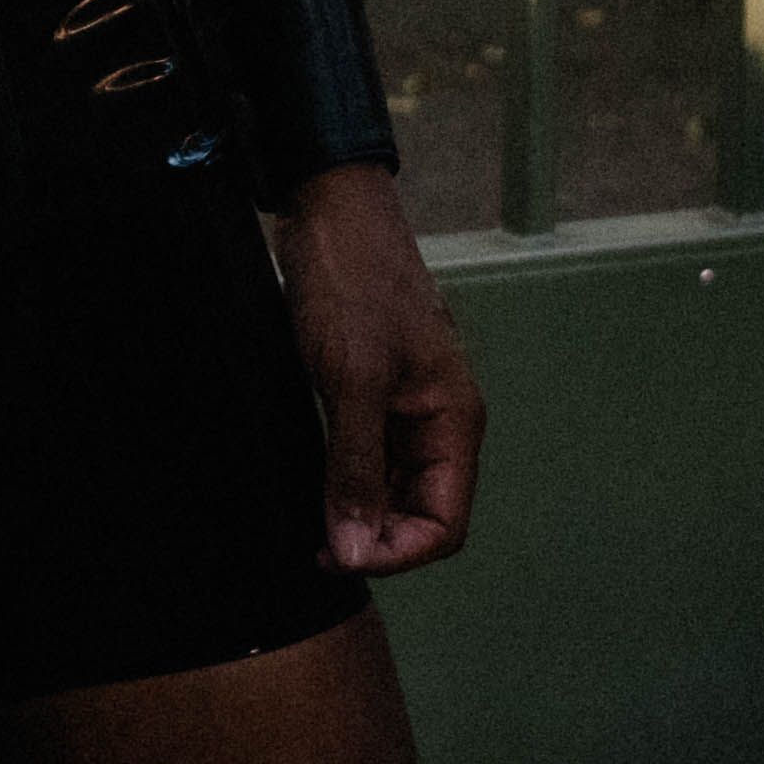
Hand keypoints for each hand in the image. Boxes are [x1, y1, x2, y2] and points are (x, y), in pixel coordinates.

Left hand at [273, 164, 480, 577]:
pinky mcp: (369, 391)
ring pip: (392, 489)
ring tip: (311, 525)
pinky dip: (344, 480)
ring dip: (357, 513)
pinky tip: (310, 487)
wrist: (328, 209)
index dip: (398, 552)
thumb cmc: (353, 278)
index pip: (446, 523)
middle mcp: (436, 420)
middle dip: (375, 539)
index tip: (343, 554)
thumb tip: (358, 546)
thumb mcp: (353, 379)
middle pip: (421, 512)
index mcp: (453, 419)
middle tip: (318, 547)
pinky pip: (367, 457)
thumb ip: (357, 467)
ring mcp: (403, 406)